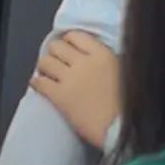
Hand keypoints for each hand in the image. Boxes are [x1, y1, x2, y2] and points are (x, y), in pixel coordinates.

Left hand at [29, 31, 119, 148]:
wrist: (122, 128)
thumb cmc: (129, 103)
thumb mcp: (124, 71)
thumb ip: (107, 60)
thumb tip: (93, 55)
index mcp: (102, 54)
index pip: (76, 36)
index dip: (69, 41)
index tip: (68, 49)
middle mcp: (83, 62)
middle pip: (57, 46)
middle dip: (54, 53)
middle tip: (56, 61)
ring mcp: (70, 78)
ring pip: (45, 61)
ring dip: (44, 66)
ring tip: (47, 73)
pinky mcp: (59, 96)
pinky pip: (39, 83)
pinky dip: (36, 82)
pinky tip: (38, 85)